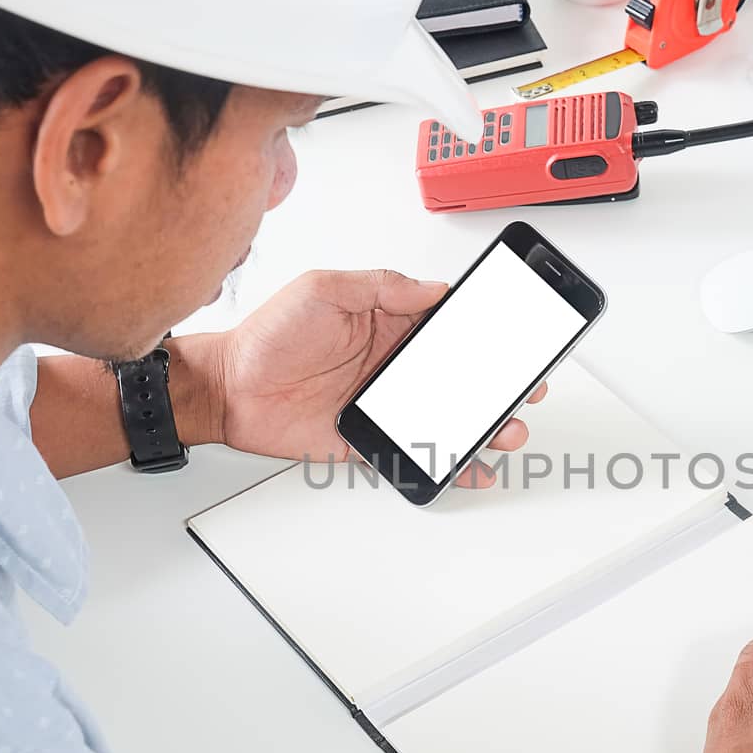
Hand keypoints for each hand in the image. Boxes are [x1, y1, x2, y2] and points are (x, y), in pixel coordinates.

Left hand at [204, 269, 545, 485]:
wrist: (227, 389)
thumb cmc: (267, 336)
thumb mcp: (322, 290)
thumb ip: (378, 287)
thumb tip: (430, 288)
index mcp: (389, 323)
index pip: (450, 325)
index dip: (485, 332)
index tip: (514, 336)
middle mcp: (393, 364)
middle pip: (461, 375)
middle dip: (499, 383)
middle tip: (525, 387)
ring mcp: (385, 403)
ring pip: (447, 416)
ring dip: (482, 424)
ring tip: (506, 429)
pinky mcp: (370, 439)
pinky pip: (415, 454)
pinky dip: (445, 462)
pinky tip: (469, 465)